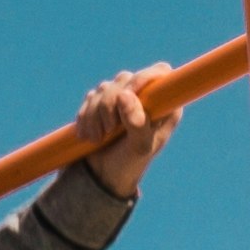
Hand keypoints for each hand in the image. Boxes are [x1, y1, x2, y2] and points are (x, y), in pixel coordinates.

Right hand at [76, 66, 177, 192]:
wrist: (104, 176)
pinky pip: (90, 97)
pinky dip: (86, 116)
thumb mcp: (140, 147)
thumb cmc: (131, 163)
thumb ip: (138, 123)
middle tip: (109, 129)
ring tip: (97, 138)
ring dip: (96, 114)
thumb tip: (126, 94)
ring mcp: (122, 98)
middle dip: (111, 103)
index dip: (144, 77)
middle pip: (126, 78)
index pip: (160, 72)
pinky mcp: (103, 102)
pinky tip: (88, 135)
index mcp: (163, 105)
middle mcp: (144, 97)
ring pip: (105, 87)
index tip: (129, 93)